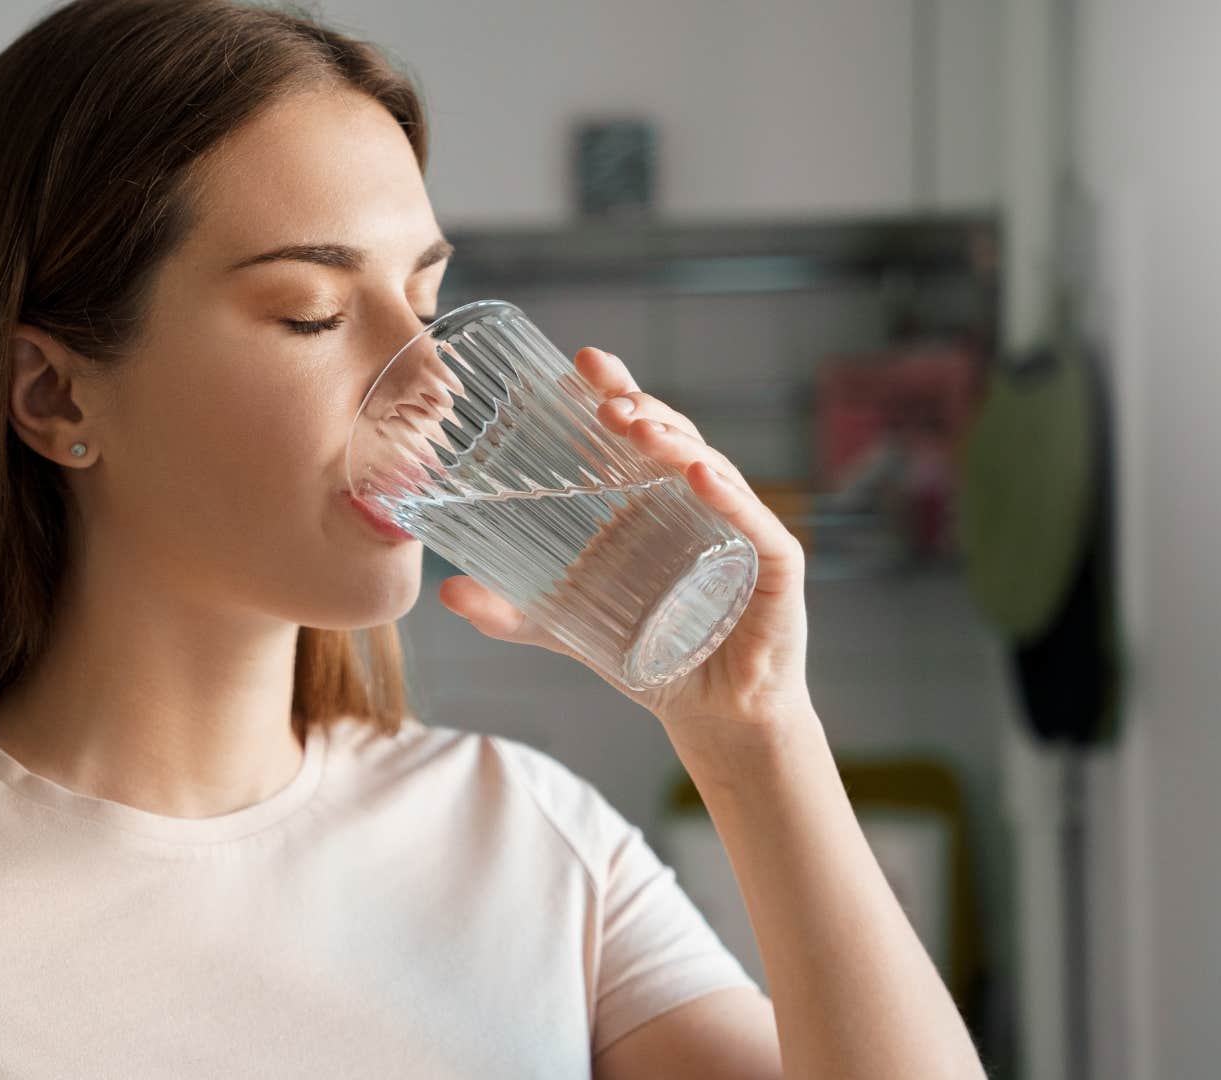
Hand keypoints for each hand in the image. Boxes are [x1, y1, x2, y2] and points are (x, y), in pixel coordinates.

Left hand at [437, 346, 814, 747]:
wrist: (713, 713)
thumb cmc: (650, 655)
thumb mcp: (565, 628)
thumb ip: (509, 612)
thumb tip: (446, 592)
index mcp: (654, 501)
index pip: (637, 431)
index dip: (614, 392)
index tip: (580, 363)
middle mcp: (699, 503)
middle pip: (674, 437)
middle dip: (641, 408)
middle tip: (604, 398)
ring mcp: (740, 528)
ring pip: (713, 469)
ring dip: (676, 443)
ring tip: (639, 427)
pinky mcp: (774, 568)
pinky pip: (754, 524)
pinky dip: (730, 497)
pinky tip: (701, 476)